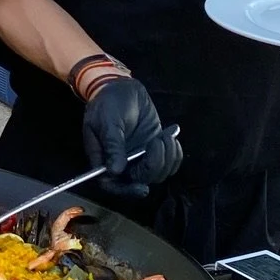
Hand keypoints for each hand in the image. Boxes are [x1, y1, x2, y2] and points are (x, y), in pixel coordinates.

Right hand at [81, 76, 182, 195]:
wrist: (121, 88)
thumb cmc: (107, 103)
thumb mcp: (106, 121)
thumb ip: (112, 145)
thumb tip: (114, 171)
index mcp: (104, 160)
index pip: (113, 185)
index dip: (127, 191)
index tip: (142, 187)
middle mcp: (123, 163)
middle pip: (140, 180)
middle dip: (154, 167)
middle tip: (158, 143)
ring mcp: (140, 157)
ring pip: (158, 173)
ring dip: (167, 158)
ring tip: (165, 137)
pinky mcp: (155, 149)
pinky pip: (169, 162)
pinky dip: (174, 153)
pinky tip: (170, 136)